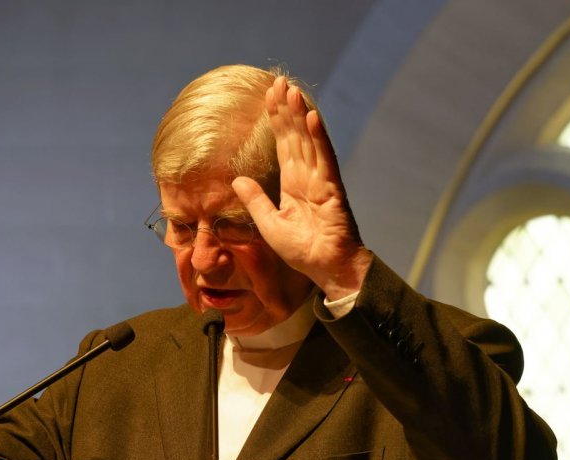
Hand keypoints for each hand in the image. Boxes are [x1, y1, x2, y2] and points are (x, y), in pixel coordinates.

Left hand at [232, 76, 371, 299]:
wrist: (326, 268)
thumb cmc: (302, 250)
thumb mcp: (269, 224)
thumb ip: (255, 200)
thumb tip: (237, 180)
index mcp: (294, 182)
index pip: (284, 144)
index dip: (276, 121)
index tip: (268, 97)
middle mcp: (308, 175)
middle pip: (295, 135)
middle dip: (286, 109)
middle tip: (278, 81)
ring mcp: (321, 179)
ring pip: (308, 140)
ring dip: (300, 115)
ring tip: (291, 90)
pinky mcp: (332, 188)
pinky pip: (324, 158)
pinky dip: (318, 137)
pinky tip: (310, 117)